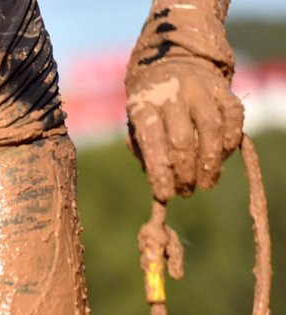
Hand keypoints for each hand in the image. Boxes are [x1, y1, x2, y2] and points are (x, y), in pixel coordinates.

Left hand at [126, 57, 244, 201]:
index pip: (153, 143)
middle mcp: (173, 94)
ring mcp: (200, 89)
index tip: (166, 195)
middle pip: (183, 140)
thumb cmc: (151, 106)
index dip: (160, 172)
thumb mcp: (136, 124)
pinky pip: (233, 116)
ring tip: (206, 182)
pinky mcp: (223, 88)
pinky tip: (223, 157)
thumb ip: (144, 150)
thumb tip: (160, 180)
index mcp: (145, 105)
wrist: (171, 63)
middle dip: (185, 172)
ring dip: (210, 162)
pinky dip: (231, 140)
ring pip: (211, 128)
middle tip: (186, 191)